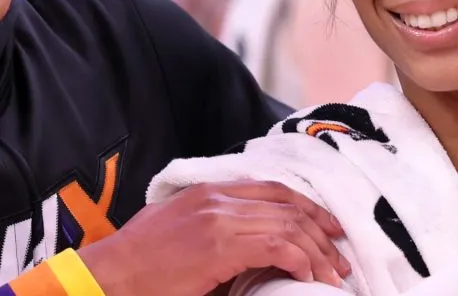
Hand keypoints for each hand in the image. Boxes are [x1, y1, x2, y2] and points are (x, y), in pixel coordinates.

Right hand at [78, 181, 348, 295]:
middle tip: (340, 256)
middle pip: (289, 207)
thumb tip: (251, 245)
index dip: (309, 208)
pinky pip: (277, 246)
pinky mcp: (220, 245)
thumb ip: (217, 227)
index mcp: (212, 191)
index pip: (276, 191)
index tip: (330, 228)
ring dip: (317, 253)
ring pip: (288, 226)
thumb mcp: (180, 230)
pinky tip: (307, 276)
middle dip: (321, 231)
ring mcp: (220, 218)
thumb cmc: (139, 264)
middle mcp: (220, 198)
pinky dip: (299, 260)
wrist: (105, 278)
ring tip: (332, 274)